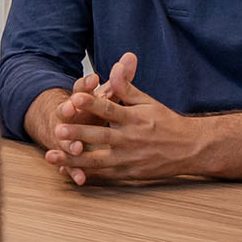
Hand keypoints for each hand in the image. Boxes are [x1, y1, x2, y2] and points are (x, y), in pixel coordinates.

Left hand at [44, 52, 197, 185]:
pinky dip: (85, 173)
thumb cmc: (166, 122)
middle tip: (57, 129)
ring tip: (51, 155)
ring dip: (73, 159)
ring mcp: (129, 159)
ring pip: (97, 160)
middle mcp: (131, 139)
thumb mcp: (148, 102)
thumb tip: (114, 66)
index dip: (93, 103)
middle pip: (100, 136)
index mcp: (135, 118)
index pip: (111, 109)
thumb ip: (126, 87)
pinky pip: (103, 175)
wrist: (190, 149)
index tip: (76, 97)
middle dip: (78, 133)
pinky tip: (66, 171)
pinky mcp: (129, 173)